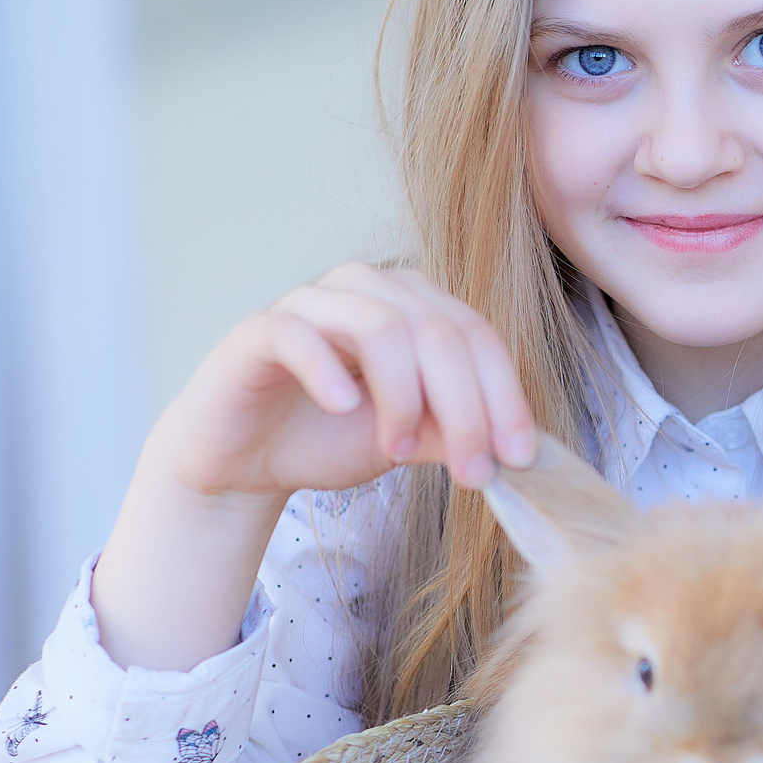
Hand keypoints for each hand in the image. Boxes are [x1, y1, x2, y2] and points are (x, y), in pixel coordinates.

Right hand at [95, 264, 537, 671]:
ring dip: (404, 396)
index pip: (477, 337)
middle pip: (440, 332)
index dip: (504, 396)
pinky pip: (299, 333)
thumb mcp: (407, 441)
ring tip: (402, 451)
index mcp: (413, 306)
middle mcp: (368, 290)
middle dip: (466, 408)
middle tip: (472, 471)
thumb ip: (454, 433)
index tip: (518, 458)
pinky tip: (344, 408)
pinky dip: (328, 371)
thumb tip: (514, 448)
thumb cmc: (327, 437)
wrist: (244, 461)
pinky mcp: (258, 329)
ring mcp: (312, 302)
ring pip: (381, 325)